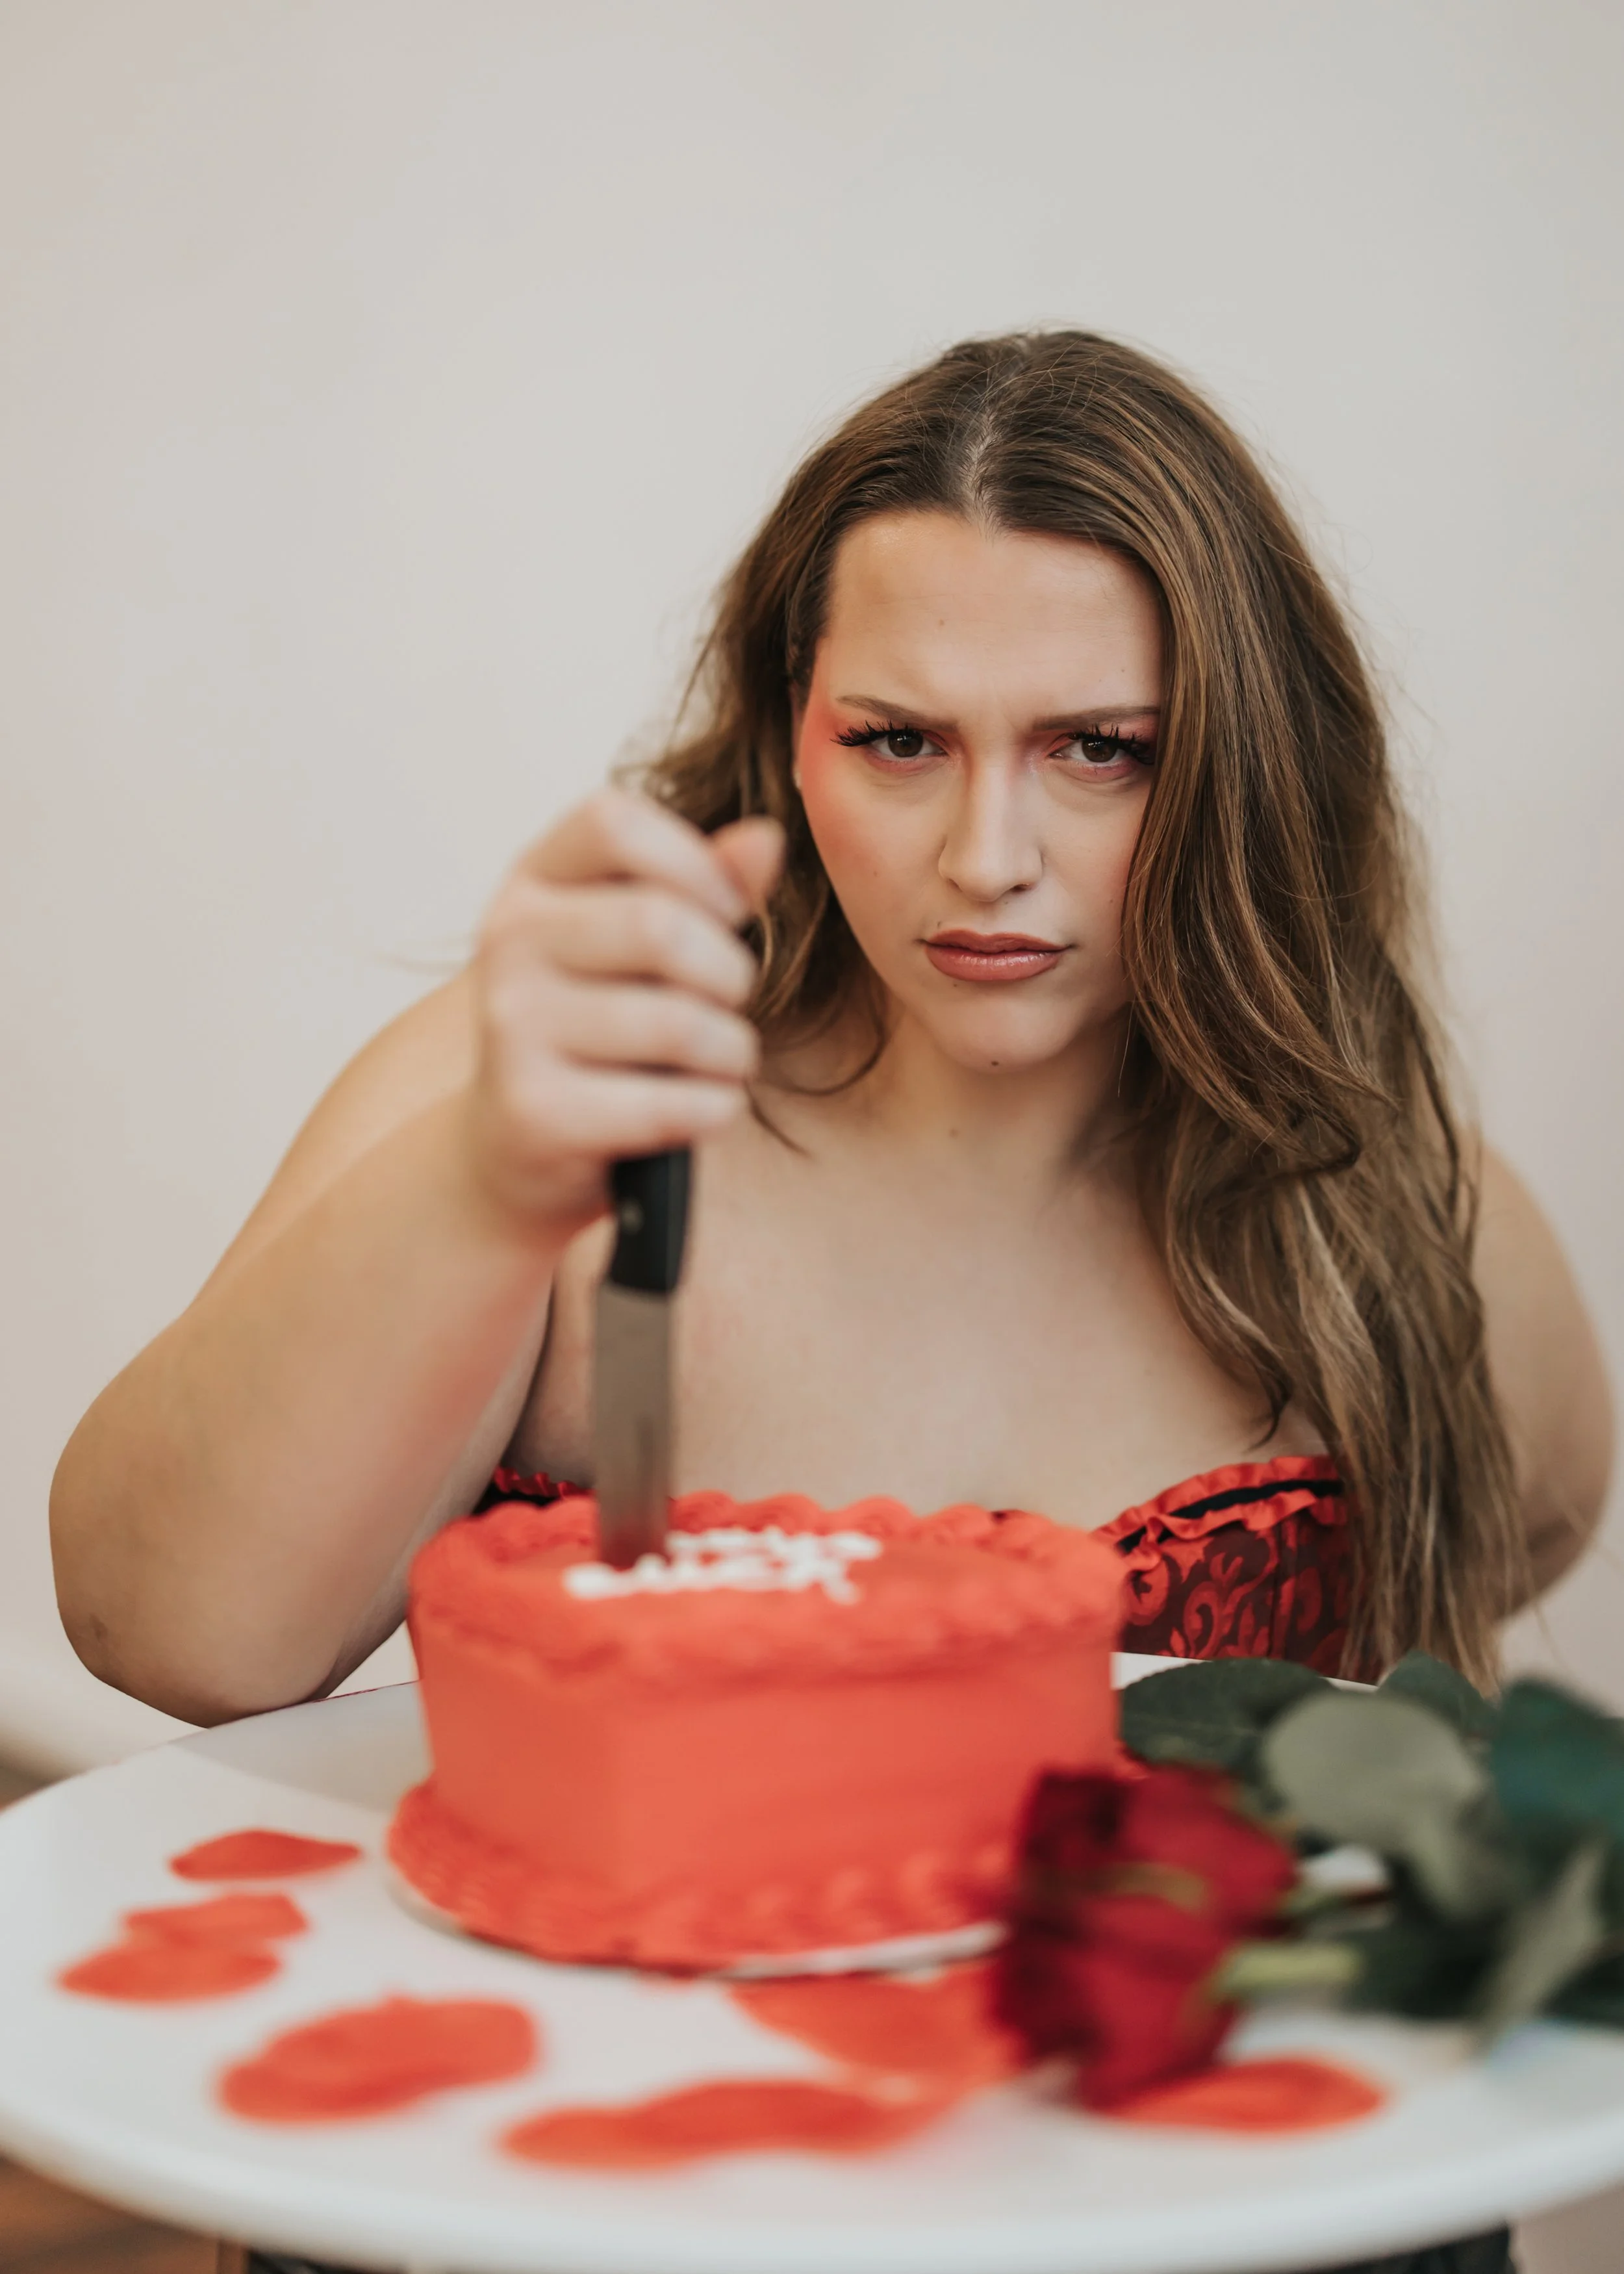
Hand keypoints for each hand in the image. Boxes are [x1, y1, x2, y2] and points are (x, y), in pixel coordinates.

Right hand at [466, 790, 782, 1232]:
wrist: (519, 1143)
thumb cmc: (602, 1024)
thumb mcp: (643, 937)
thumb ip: (707, 882)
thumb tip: (767, 838)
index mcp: (535, 878)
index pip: (616, 822)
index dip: (697, 865)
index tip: (725, 914)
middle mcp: (509, 940)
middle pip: (659, 926)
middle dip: (728, 975)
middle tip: (726, 1004)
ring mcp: (512, 1026)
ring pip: (678, 1024)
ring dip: (732, 1052)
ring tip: (720, 1062)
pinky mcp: (534, 1111)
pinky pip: (670, 1104)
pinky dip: (713, 1110)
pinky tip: (700, 1108)